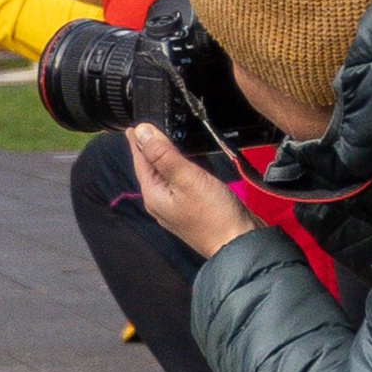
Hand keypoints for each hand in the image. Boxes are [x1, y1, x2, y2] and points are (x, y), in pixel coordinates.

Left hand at [129, 123, 257, 258]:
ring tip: (161, 144)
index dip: (138, 142)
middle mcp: (161, 203)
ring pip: (165, 177)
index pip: (141, 161)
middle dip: (148, 150)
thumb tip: (141, 131)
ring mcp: (176, 208)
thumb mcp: (186, 178)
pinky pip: (179, 184)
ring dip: (163, 159)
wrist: (239, 244)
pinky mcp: (192, 210)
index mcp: (154, 195)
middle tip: (145, 132)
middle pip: (151, 169)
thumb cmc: (213, 214)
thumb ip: (163, 154)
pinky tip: (186, 165)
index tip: (132, 127)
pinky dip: (179, 170)